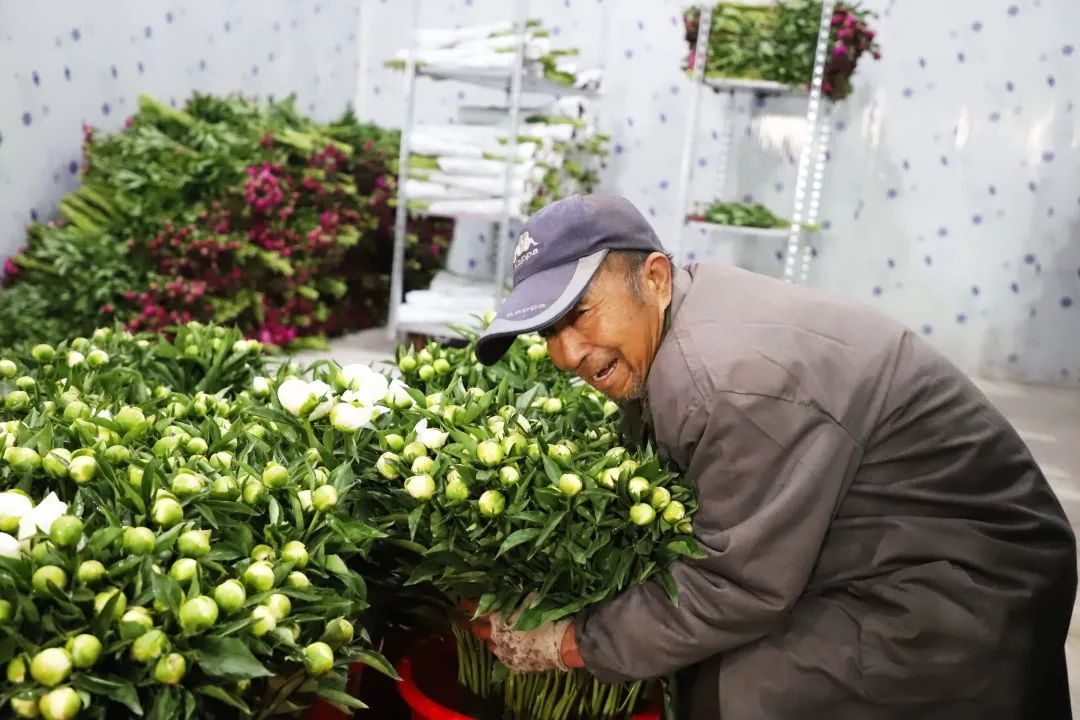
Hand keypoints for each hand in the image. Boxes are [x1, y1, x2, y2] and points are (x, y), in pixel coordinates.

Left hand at [464, 597, 583, 672]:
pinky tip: (508, 647)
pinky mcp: (513, 664)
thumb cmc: (547, 615)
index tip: (462, 603)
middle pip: (477, 631)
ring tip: (492, 634)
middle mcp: (496, 636)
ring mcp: (504, 652)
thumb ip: (512, 600)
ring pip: (491, 645)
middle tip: (465, 620)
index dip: (468, 606)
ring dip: (490, 639)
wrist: (562, 641)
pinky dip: (503, 650)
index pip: (477, 610)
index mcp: (498, 618)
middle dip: (471, 625)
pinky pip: (504, 656)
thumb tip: (504, 596)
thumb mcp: (529, 600)